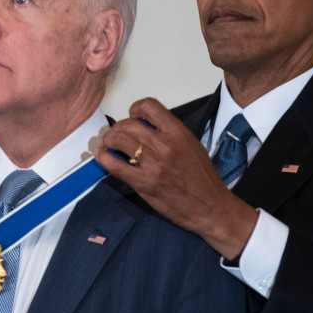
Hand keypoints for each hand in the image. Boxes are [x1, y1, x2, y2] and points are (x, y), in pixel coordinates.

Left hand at [96, 98, 257, 258]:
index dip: (136, 109)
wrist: (209, 206)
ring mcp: (152, 164)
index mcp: (178, 133)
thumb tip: (146, 128)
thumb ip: (170, 134)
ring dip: (109, 139)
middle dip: (119, 128)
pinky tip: (103, 156)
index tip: (134, 118)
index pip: (149, 106)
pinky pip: (114, 164)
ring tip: (110, 145)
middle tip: (118, 136)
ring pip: (118, 139)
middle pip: (128, 124)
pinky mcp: (142, 182)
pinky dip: (103, 157)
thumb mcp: (191, 145)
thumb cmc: (203, 177)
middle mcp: (163, 144)